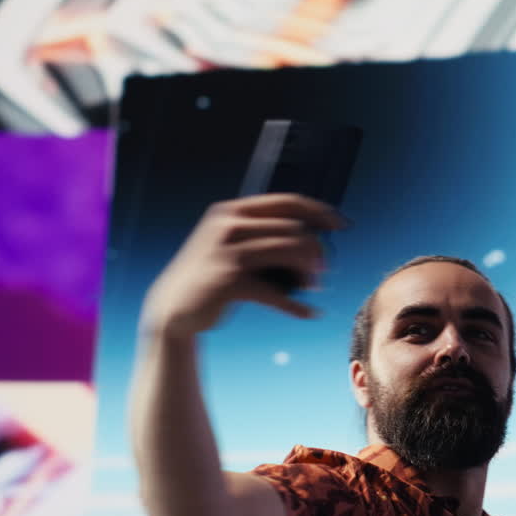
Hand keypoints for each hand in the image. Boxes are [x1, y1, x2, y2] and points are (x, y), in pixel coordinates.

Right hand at [139, 193, 348, 338]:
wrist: (174, 309)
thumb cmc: (213, 278)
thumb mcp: (233, 246)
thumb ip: (263, 235)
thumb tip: (315, 238)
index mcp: (232, 211)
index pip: (287, 202)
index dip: (319, 211)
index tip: (342, 224)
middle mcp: (228, 225)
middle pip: (294, 229)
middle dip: (317, 251)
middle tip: (323, 272)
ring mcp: (226, 252)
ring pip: (289, 253)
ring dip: (309, 273)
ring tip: (313, 288)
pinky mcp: (228, 281)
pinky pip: (275, 292)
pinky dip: (295, 305)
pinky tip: (309, 313)